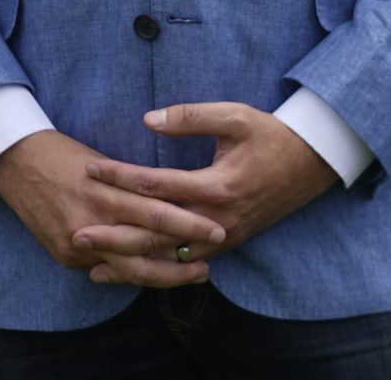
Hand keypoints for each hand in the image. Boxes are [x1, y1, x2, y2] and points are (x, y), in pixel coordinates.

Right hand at [0, 130, 222, 289]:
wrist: (15, 161)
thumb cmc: (64, 152)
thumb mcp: (102, 161)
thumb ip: (132, 186)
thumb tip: (166, 200)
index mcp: (106, 192)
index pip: (157, 215)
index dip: (189, 226)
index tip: (217, 229)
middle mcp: (93, 221)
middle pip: (146, 249)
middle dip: (182, 259)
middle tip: (211, 264)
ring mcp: (77, 243)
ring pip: (129, 268)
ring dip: (163, 275)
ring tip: (193, 275)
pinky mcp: (65, 255)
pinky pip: (107, 270)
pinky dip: (132, 274)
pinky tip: (155, 276)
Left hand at [80, 103, 339, 267]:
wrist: (312, 163)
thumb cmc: (271, 135)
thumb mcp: (235, 116)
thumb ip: (191, 117)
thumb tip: (148, 120)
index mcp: (217, 185)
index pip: (156, 184)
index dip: (121, 177)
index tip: (90, 170)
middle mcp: (217, 218)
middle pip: (157, 232)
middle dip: (115, 234)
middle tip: (77, 232)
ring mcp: (223, 236)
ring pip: (169, 256)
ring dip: (131, 261)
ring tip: (92, 265)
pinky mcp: (227, 244)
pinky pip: (186, 263)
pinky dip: (157, 269)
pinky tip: (132, 273)